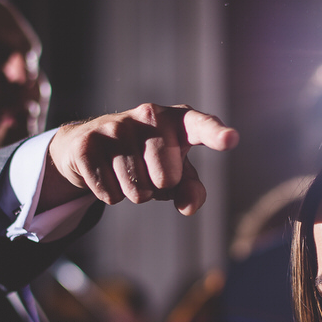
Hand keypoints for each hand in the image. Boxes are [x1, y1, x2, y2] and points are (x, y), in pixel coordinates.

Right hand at [42, 104, 238, 213]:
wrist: (90, 144)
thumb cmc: (147, 159)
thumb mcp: (176, 173)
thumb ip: (192, 189)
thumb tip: (189, 207)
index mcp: (179, 120)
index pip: (202, 127)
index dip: (216, 134)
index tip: (231, 139)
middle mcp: (150, 115)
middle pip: (166, 179)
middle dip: (158, 187)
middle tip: (147, 170)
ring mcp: (117, 126)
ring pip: (137, 191)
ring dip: (134, 193)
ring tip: (127, 170)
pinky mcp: (89, 143)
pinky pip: (111, 194)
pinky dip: (112, 194)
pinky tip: (106, 173)